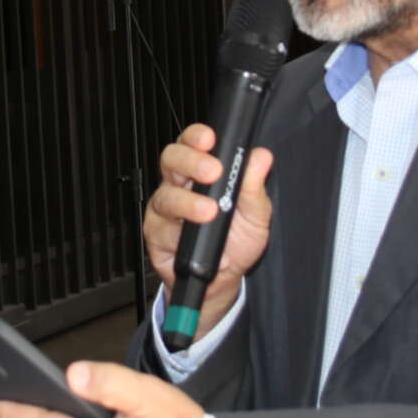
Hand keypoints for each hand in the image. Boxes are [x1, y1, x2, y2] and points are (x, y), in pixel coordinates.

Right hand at [142, 124, 273, 328]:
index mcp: (201, 172)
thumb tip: (261, 157)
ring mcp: (165, 210)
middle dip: (190, 161)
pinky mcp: (156, 235)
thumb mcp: (255, 215)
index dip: (196, 136)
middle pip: (171, 159)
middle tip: (212, 172)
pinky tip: (201, 242)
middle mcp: (179, 185)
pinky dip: (182, 235)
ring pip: (165, 196)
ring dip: (188, 202)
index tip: (210, 139)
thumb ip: (255, 187)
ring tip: (209, 212)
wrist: (224, 281)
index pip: (193, 143)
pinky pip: (162, 229)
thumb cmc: (237, 241)